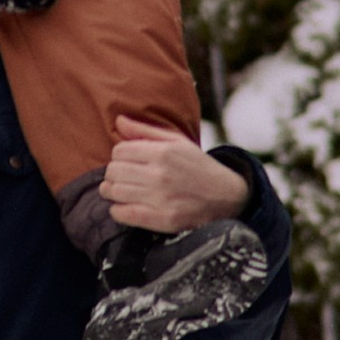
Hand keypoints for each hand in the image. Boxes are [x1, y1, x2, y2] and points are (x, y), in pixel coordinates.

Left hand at [100, 113, 246, 234]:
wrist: (226, 196)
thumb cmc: (198, 166)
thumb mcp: (177, 141)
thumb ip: (145, 130)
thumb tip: (118, 120)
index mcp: (164, 152)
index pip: (119, 151)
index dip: (119, 155)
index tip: (127, 161)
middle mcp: (160, 174)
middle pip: (114, 171)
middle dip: (114, 173)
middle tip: (122, 176)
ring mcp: (161, 199)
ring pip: (115, 191)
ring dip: (112, 191)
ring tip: (120, 190)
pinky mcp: (162, 219)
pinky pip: (122, 214)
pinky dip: (117, 210)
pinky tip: (125, 206)